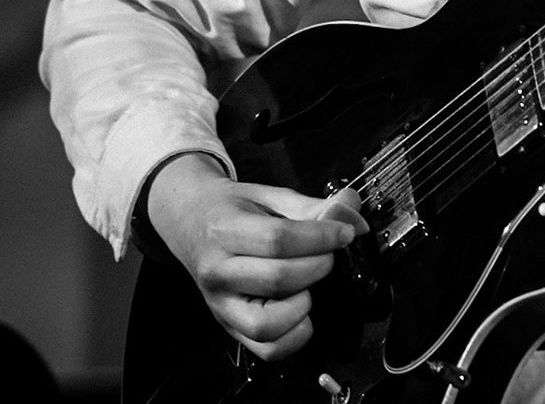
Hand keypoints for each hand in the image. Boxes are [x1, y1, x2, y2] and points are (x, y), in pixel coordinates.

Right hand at [146, 152, 365, 360]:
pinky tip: (302, 310)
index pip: (278, 240)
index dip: (321, 236)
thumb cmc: (233, 210)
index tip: (344, 233)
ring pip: (266, 324)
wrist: (190, 222)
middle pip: (278, 279)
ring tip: (309, 285)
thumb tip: (354, 218)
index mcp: (224, 231)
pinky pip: (266, 349)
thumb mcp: (271, 196)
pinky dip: (294, 336)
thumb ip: (315, 207)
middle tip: (328, 255)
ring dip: (302, 305)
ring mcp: (221, 305)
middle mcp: (217, 272)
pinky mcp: (229, 327)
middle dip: (319, 266)